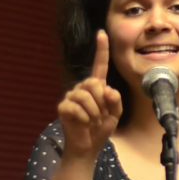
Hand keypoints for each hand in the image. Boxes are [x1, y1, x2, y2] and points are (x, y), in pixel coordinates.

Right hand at [58, 30, 122, 158]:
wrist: (89, 146)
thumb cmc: (101, 128)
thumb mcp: (115, 114)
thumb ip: (115, 100)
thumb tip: (107, 89)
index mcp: (96, 87)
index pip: (99, 66)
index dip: (101, 50)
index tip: (101, 33)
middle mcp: (82, 88)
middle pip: (93, 83)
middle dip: (101, 102)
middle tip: (101, 115)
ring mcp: (71, 96)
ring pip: (85, 96)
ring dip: (94, 113)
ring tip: (92, 121)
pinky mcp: (63, 107)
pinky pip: (75, 107)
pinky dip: (84, 118)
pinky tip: (83, 123)